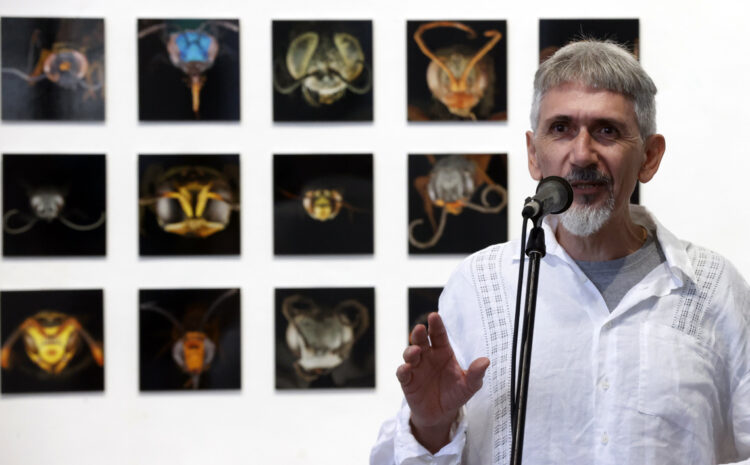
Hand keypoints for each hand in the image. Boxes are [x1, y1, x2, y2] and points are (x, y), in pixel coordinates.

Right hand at [396, 312, 489, 452]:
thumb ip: (475, 374)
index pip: (438, 334)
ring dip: (411, 351)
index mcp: (443, 351)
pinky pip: (402, 373)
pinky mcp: (407, 381)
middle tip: (421, 329)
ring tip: (416, 351)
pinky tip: (406, 368)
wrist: (441, 414)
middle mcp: (427, 356)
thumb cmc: (455, 393)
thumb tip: (486, 361)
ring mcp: (416, 367)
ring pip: (409, 354)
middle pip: (421, 340)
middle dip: (419, 333)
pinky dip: (403, 370)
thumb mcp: (469, 386)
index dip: (436, 325)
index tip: (434, 316)